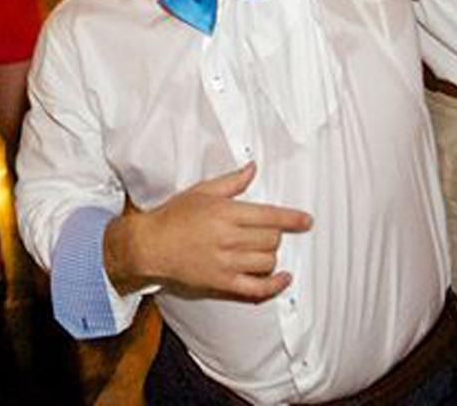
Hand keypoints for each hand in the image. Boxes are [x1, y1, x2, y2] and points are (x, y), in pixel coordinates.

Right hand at [111, 162, 309, 301]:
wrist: (150, 245)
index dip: (291, 218)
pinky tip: (282, 278)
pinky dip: (275, 285)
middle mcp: (228, 238)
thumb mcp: (201, 191)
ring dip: (271, 255)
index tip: (306, 220)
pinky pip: (257, 288)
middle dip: (274, 234)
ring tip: (261, 249)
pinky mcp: (222, 283)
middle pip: (271, 239)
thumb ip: (231, 182)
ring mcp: (226, 263)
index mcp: (224, 213)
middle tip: (266, 231)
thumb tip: (252, 169)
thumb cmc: (173, 217)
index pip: (269, 216)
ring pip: (267, 261)